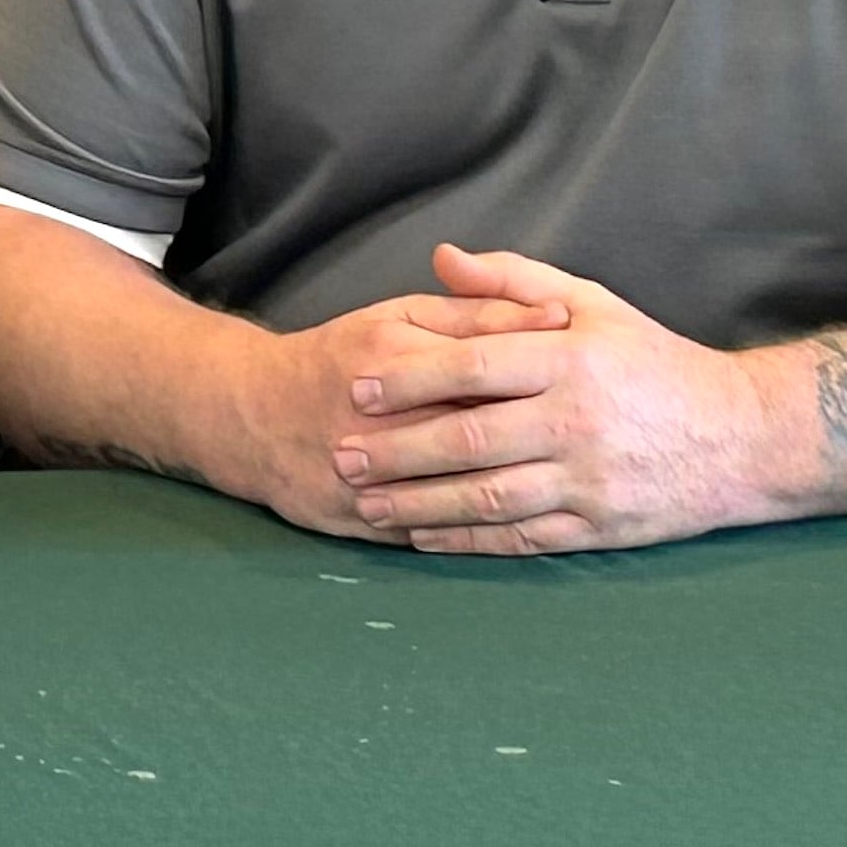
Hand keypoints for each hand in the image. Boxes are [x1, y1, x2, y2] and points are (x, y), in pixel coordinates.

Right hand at [215, 289, 568, 537]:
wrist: (252, 414)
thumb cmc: (341, 356)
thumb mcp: (401, 315)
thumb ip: (479, 311)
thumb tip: (559, 317)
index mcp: (393, 354)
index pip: (487, 368)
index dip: (545, 382)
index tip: (594, 389)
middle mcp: (378, 416)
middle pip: (478, 435)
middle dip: (539, 445)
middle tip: (593, 448)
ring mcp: (367, 474)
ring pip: (456, 492)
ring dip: (515, 495)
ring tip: (563, 490)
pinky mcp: (359, 519)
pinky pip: (430, 532)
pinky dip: (474, 535)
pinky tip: (518, 527)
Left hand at [326, 246, 790, 555]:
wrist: (745, 439)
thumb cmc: (657, 364)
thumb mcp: (594, 306)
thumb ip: (514, 281)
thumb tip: (442, 258)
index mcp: (570, 361)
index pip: (474, 367)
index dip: (409, 379)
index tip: (357, 388)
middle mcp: (577, 421)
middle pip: (470, 438)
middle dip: (398, 450)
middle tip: (342, 454)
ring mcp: (589, 480)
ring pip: (488, 497)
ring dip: (420, 502)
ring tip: (367, 502)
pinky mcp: (600, 528)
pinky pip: (520, 538)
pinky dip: (467, 540)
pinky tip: (423, 535)